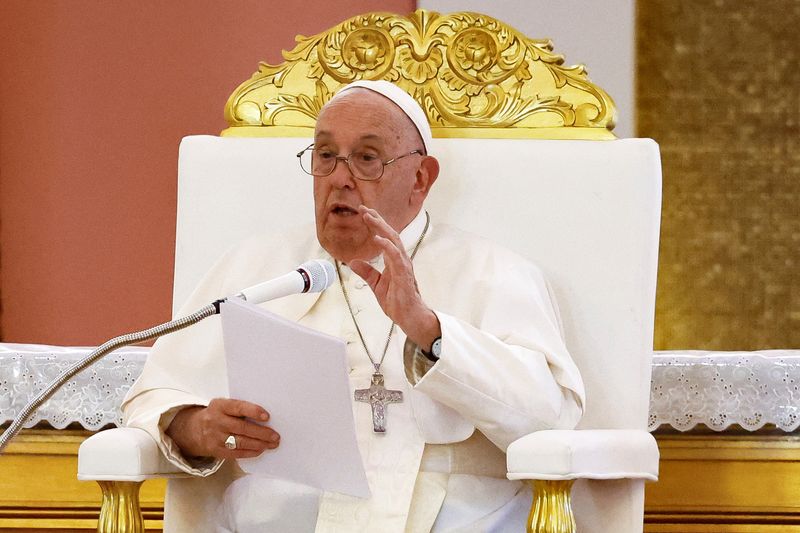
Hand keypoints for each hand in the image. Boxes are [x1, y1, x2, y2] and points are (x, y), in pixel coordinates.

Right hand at [166, 398, 279, 459]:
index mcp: (220, 405)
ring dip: (259, 444)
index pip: (238, 407)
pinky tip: (260, 450)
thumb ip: (240, 409)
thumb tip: (266, 417)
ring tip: (271, 444)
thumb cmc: (218, 415)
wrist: (195, 429)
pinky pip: (236, 453)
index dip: (253, 411)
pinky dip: (250, 452)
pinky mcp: (216, 450)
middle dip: (262, 433)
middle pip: (242, 428)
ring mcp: (215, 437)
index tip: (267, 417)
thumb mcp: (224, 406)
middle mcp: (216, 421)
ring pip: (240, 442)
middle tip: (275, 436)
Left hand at [349, 206, 440, 349]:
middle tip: (364, 209)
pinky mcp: (403, 274)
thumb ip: (367, 272)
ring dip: (381, 228)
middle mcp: (400, 259)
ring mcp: (403, 266)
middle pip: (390, 234)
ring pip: (394, 241)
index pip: (385, 237)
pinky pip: (395, 257)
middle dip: (377, 220)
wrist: (408, 316)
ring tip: (370, 218)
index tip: (364, 213)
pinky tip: (378, 239)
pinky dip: (387, 246)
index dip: (375, 224)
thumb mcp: (376, 284)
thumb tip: (353, 261)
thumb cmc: (397, 300)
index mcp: (394, 260)